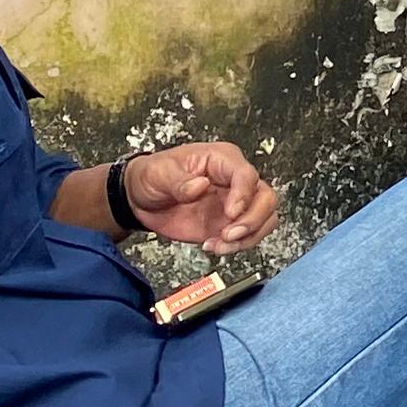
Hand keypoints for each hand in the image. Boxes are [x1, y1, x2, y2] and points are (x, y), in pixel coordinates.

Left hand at [122, 142, 281, 250]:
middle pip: (266, 198)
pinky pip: (249, 236)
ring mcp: (234, 204)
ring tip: (221, 244)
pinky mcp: (227, 224)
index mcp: (222, 160)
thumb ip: (179, 180)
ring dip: (249, 236)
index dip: (243, 195)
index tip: (230, 213)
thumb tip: (199, 186)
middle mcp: (234, 181)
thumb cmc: (151, 176)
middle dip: (253, 219)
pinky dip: (237, 246)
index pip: (247, 175)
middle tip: (229, 234)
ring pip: (265, 218)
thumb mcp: (159, 173)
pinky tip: (214, 246)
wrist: (140, 199)